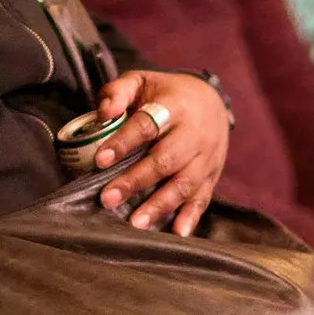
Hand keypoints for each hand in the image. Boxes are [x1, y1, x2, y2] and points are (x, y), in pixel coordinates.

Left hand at [92, 71, 230, 234]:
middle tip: (108, 199)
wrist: (212, 100)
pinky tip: (176, 233)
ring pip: (184, 183)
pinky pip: (203, 198)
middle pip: (166, 160)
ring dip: (159, 205)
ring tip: (135, 223)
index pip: (147, 125)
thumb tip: (103, 113)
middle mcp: (194, 133)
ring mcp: (206, 157)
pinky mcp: (212, 175)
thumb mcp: (142, 81)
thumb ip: (118, 92)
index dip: (123, 142)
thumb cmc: (166, 93)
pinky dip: (190, 217)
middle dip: (136, 181)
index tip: (101, 160)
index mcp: (175, 106)